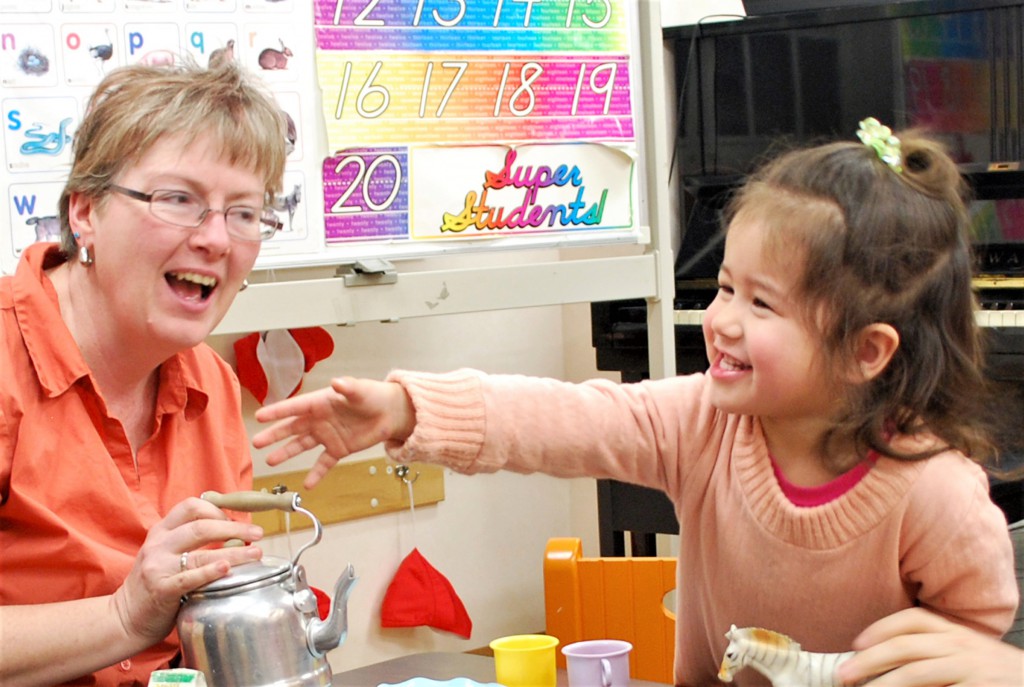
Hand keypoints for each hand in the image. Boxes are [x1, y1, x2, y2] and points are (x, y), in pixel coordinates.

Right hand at [111, 497, 262, 643]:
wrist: (124, 618)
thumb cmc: (154, 583)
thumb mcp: (165, 553)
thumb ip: (189, 541)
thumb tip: (235, 531)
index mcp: (161, 531)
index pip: (191, 506)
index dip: (219, 509)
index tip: (238, 519)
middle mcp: (158, 545)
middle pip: (202, 527)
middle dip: (235, 528)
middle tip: (258, 533)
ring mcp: (158, 567)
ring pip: (202, 554)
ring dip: (234, 552)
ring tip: (256, 553)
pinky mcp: (161, 589)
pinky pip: (189, 578)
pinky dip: (210, 572)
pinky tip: (227, 569)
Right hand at [252, 376, 414, 487]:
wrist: (390, 412)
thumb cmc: (372, 396)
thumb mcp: (360, 390)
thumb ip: (348, 388)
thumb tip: (337, 383)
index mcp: (320, 402)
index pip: (295, 407)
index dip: (277, 412)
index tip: (259, 416)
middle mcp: (319, 419)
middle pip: (292, 428)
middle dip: (275, 435)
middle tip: (257, 442)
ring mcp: (327, 435)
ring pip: (302, 446)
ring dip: (287, 453)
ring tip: (271, 462)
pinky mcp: (338, 449)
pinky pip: (324, 463)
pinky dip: (316, 474)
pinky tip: (307, 485)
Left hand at [837, 608, 1023, 685]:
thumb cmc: (998, 675)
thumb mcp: (968, 654)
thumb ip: (934, 652)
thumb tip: (882, 662)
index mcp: (956, 632)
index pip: (912, 620)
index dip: (880, 629)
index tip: (856, 643)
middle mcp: (961, 646)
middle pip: (905, 646)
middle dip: (869, 660)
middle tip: (843, 675)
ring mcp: (971, 669)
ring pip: (916, 673)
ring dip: (884, 685)